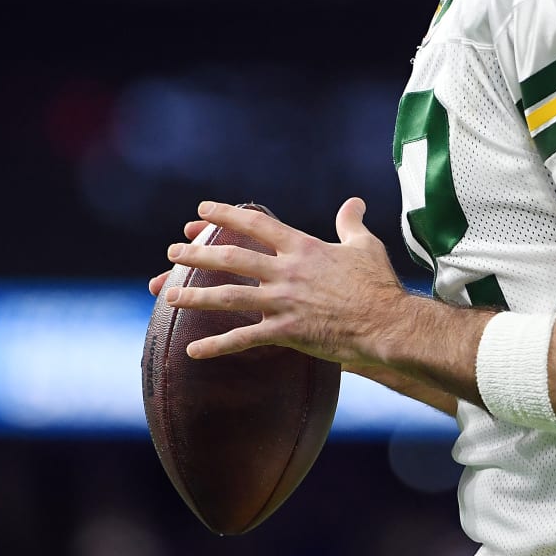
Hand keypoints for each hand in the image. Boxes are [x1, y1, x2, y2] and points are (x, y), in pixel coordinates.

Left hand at [157, 198, 403, 365]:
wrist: (386, 322)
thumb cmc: (378, 284)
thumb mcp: (365, 246)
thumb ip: (351, 223)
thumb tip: (353, 203)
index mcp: (303, 247)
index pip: (256, 224)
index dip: (226, 215)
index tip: (201, 211)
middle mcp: (286, 271)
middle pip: (231, 257)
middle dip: (197, 254)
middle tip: (173, 252)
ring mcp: (283, 302)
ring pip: (228, 296)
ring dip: (195, 296)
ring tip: (168, 297)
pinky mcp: (285, 332)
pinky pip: (243, 339)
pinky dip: (216, 346)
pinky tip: (191, 352)